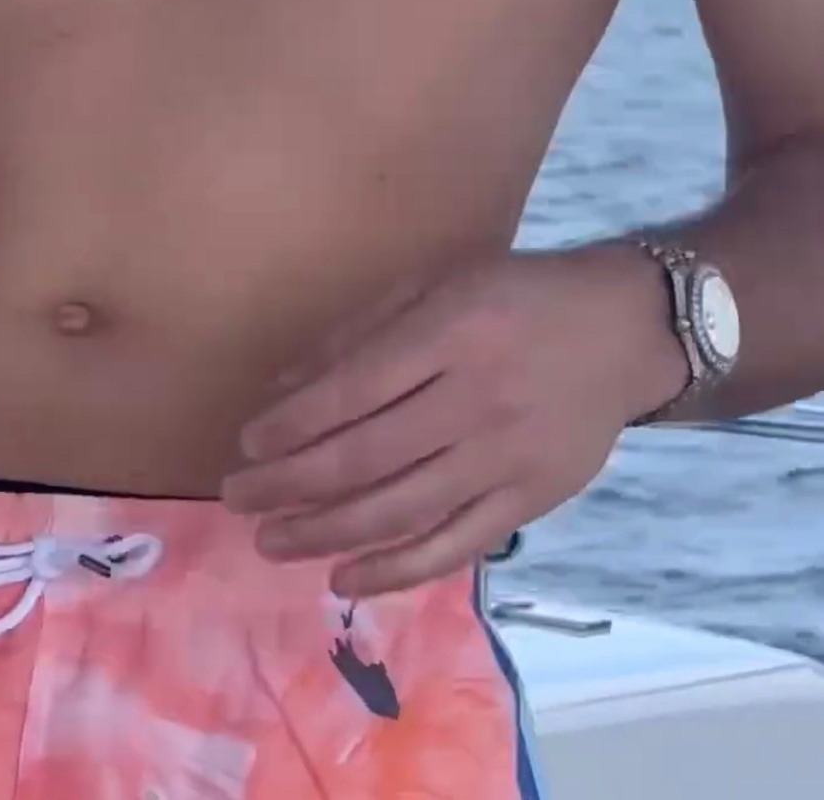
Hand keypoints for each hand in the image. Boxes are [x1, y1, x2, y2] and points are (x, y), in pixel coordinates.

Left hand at [222, 248, 685, 599]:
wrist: (624, 333)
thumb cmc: (518, 297)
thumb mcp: (439, 284)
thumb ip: (362, 331)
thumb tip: (284, 384)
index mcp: (450, 335)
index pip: (354, 391)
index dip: (292, 424)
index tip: (247, 443)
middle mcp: (475, 401)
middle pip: (366, 457)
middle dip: (289, 484)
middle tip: (237, 497)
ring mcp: (504, 459)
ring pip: (401, 510)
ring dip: (325, 532)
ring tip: (270, 542)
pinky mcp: (528, 502)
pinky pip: (453, 546)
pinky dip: (396, 570)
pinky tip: (345, 578)